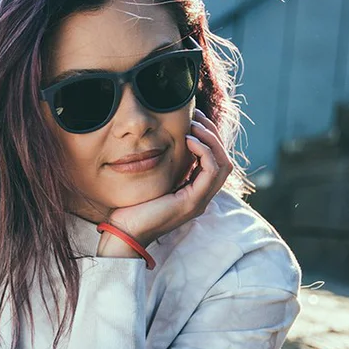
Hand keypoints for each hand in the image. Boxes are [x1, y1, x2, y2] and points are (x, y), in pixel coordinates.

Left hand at [106, 107, 233, 246]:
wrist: (124, 232)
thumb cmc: (132, 208)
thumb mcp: (153, 180)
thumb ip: (165, 166)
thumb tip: (166, 141)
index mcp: (193, 192)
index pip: (215, 162)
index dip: (209, 138)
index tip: (194, 119)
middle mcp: (201, 197)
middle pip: (224, 160)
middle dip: (213, 134)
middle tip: (198, 116)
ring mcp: (199, 201)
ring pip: (224, 164)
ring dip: (211, 140)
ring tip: (194, 125)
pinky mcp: (192, 202)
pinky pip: (211, 171)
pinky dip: (204, 151)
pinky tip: (189, 140)